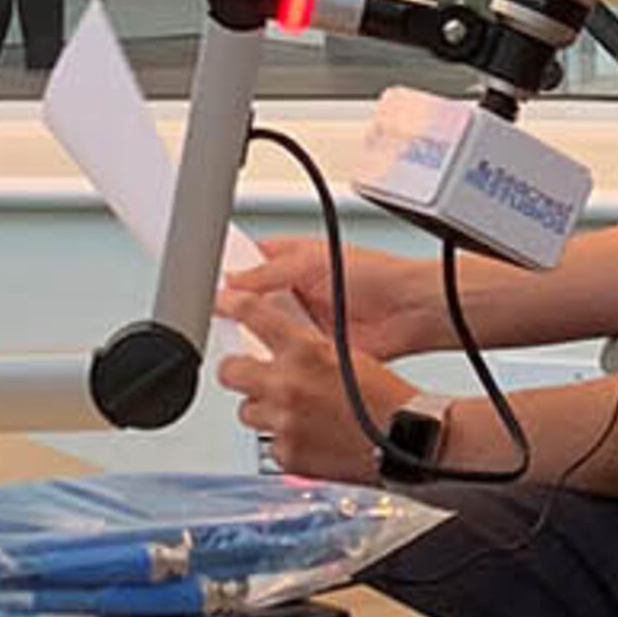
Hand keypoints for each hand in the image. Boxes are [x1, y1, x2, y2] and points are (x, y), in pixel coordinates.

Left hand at [219, 279, 410, 483]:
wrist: (407, 440)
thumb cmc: (386, 398)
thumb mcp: (346, 354)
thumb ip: (307, 349)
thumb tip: (283, 346)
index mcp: (304, 351)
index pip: (252, 314)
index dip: (230, 304)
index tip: (221, 303)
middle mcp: (287, 384)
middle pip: (229, 371)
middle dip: (238, 372)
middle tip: (249, 374)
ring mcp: (283, 422)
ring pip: (247, 412)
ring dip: (263, 409)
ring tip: (291, 411)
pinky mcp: (287, 454)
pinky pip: (270, 444)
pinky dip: (284, 441)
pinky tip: (308, 437)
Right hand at [223, 234, 445, 363]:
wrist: (411, 312)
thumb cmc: (379, 276)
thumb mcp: (314, 263)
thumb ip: (270, 272)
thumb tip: (234, 281)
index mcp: (295, 260)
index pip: (251, 260)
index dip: (230, 269)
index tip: (206, 278)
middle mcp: (299, 289)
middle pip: (255, 298)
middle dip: (238, 307)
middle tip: (219, 313)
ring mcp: (307, 318)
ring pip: (268, 328)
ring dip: (257, 334)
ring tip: (238, 337)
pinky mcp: (316, 347)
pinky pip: (288, 352)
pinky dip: (277, 355)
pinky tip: (266, 357)